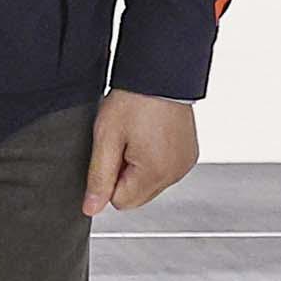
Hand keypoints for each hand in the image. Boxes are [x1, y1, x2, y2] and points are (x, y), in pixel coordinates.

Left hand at [84, 92, 198, 215]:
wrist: (160, 72)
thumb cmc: (134, 99)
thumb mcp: (106, 137)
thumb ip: (99, 177)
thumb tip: (91, 208)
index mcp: (156, 173)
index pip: (121, 201)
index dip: (109, 178)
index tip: (112, 151)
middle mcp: (176, 173)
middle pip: (137, 195)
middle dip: (124, 174)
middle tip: (124, 141)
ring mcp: (185, 164)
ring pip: (150, 183)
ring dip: (139, 166)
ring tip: (138, 135)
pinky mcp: (189, 154)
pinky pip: (164, 169)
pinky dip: (154, 158)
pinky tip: (150, 134)